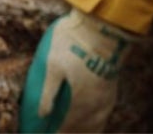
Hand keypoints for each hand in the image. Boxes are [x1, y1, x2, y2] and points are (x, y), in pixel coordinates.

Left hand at [19, 6, 138, 132]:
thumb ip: (48, 92)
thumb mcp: (53, 65)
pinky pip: (104, 115)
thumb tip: (41, 115)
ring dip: (84, 132)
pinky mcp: (111, 90)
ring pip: (96, 125)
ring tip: (73, 133)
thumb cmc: (73, 44)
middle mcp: (95, 105)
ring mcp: (106, 98)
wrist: (104, 28)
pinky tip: (93, 123)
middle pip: (83, 131)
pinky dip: (96, 124)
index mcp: (80, 101)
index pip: (66, 129)